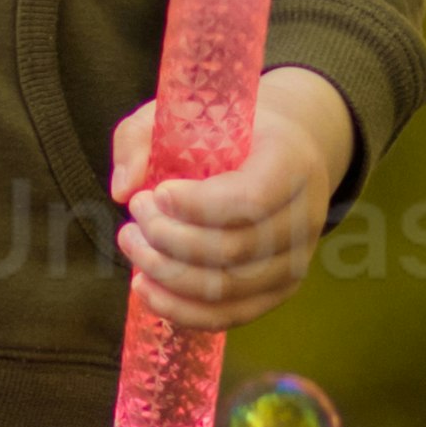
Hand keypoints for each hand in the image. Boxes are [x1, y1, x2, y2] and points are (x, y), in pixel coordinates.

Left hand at [110, 57, 351, 334]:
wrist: (285, 149)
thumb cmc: (228, 129)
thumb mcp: (184, 110)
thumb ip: (142, 136)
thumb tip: (121, 189)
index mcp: (291, 162)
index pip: (250, 198)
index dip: (196, 205)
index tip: (156, 192)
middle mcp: (303, 216)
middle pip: (233, 249)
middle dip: (168, 238)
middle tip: (135, 213)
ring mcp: (295, 260)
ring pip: (226, 289)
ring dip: (166, 274)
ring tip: (131, 244)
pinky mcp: (278, 290)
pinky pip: (229, 316)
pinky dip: (180, 309)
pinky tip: (144, 287)